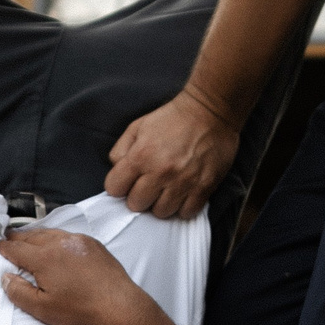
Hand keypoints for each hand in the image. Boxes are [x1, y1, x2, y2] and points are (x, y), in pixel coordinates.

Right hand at [0, 228, 178, 324]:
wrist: (120, 305)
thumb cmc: (82, 310)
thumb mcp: (43, 309)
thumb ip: (19, 292)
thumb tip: (5, 278)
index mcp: (44, 258)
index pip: (15, 248)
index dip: (2, 248)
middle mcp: (60, 243)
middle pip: (31, 236)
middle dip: (17, 238)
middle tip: (7, 239)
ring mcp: (78, 240)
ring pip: (50, 232)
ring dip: (35, 236)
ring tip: (27, 240)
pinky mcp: (92, 244)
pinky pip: (67, 235)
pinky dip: (55, 237)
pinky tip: (55, 245)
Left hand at [104, 88, 239, 219]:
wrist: (210, 111)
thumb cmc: (171, 119)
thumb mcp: (137, 126)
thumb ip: (120, 150)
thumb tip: (117, 171)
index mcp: (141, 156)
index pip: (114, 188)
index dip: (119, 185)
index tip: (128, 181)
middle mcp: (160, 172)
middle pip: (136, 205)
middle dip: (139, 196)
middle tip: (149, 185)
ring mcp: (183, 182)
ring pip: (161, 213)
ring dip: (161, 203)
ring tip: (166, 189)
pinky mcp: (203, 188)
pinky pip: (186, 213)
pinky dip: (183, 206)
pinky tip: (183, 193)